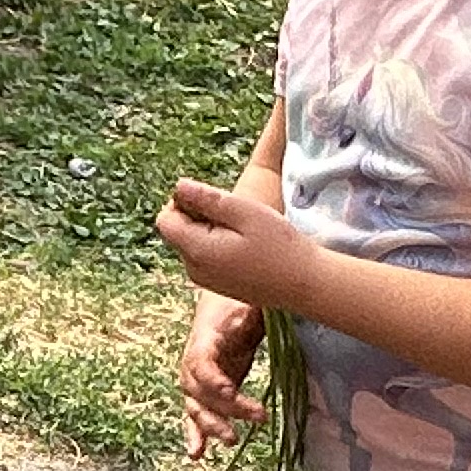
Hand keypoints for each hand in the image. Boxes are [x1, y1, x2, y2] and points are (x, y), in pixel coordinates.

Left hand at [155, 179, 310, 313]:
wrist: (305, 284)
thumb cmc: (280, 246)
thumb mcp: (245, 212)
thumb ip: (207, 199)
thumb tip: (178, 186)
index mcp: (197, 251)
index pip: (165, 219)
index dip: (182, 202)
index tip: (214, 199)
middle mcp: (193, 270)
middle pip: (176, 231)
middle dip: (196, 215)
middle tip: (234, 214)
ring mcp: (205, 280)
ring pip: (191, 242)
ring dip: (208, 229)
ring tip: (243, 230)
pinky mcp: (217, 284)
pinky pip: (204, 256)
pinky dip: (217, 243)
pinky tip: (245, 244)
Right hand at [176, 294, 267, 458]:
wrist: (223, 302)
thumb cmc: (237, 299)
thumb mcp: (246, 299)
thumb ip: (251, 309)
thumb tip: (259, 311)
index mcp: (203, 339)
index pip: (200, 363)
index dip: (212, 380)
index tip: (230, 392)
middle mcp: (193, 362)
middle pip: (201, 392)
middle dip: (225, 409)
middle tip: (258, 416)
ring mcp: (197, 379)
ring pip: (196, 407)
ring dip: (211, 426)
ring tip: (232, 441)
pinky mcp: (206, 390)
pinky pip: (197, 414)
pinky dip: (196, 434)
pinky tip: (196, 454)